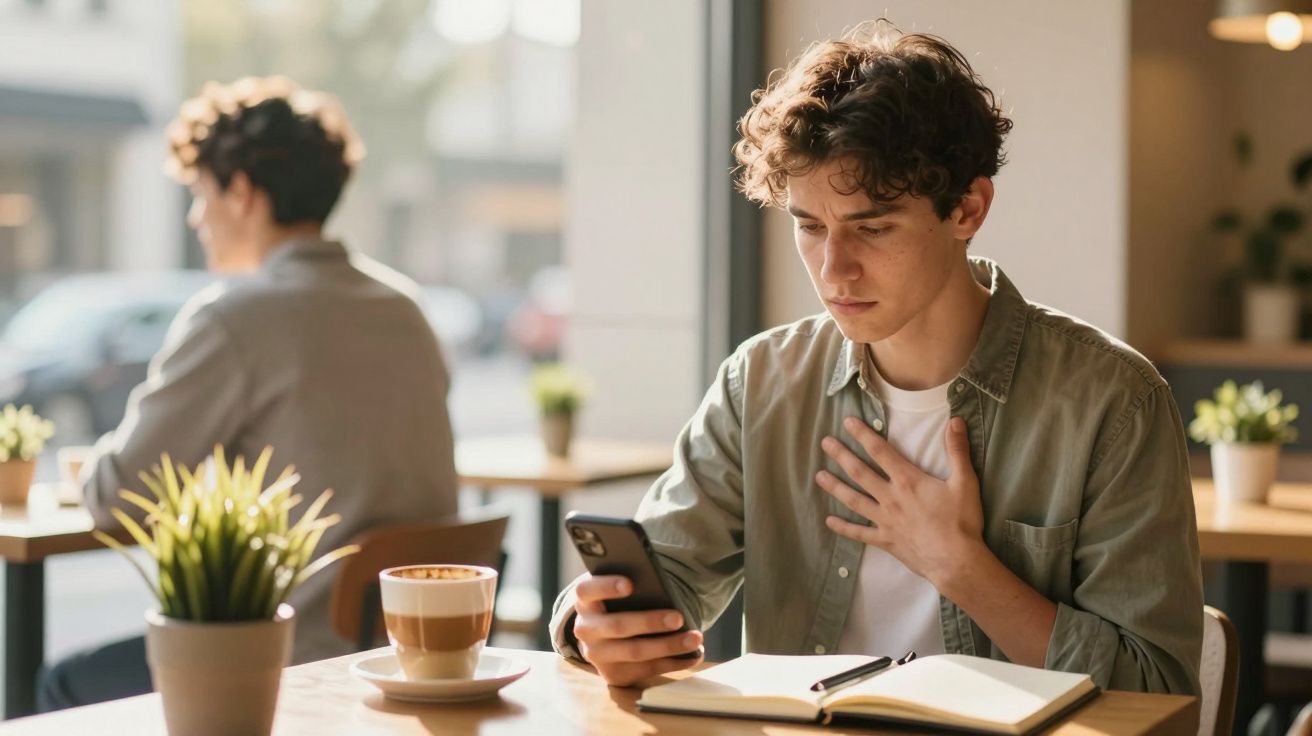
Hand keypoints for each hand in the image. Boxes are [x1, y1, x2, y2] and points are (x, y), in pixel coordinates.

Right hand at [571, 575, 703, 686]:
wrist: (603, 634)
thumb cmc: (618, 602)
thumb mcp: (616, 589)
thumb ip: (630, 583)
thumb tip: (659, 583)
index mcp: (584, 601)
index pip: (587, 590)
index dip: (606, 587)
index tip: (630, 584)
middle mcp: (585, 629)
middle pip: (617, 626)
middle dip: (650, 622)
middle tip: (678, 617)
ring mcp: (597, 655)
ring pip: (635, 652)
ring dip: (669, 646)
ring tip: (695, 638)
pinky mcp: (613, 675)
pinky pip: (647, 670)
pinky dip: (674, 662)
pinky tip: (693, 654)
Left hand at [816, 415, 985, 586]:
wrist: (957, 562)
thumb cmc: (961, 522)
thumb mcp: (965, 482)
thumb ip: (957, 450)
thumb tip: (955, 420)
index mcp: (908, 481)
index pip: (880, 451)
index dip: (863, 434)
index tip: (847, 422)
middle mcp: (891, 498)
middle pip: (860, 472)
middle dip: (841, 456)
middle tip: (825, 443)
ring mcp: (885, 520)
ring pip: (854, 500)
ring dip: (835, 487)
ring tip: (818, 476)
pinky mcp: (885, 541)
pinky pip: (860, 533)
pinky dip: (844, 528)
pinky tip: (829, 522)